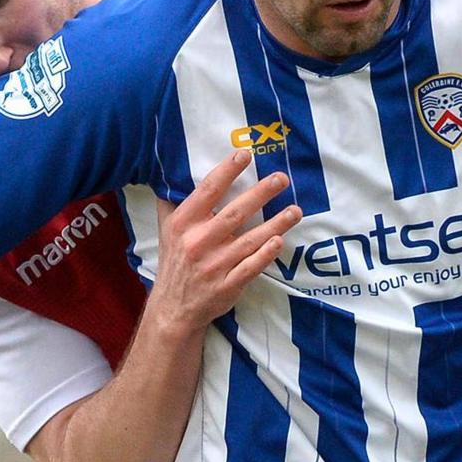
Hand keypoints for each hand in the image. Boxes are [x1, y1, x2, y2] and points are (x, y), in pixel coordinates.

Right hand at [150, 152, 303, 332]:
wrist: (174, 307)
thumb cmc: (175, 261)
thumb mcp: (166, 229)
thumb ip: (171, 201)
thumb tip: (174, 170)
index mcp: (183, 223)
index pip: (208, 191)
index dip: (227, 171)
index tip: (246, 154)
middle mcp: (198, 242)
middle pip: (235, 213)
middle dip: (260, 194)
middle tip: (281, 178)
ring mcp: (214, 266)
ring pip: (249, 240)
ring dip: (275, 223)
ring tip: (295, 210)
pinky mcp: (227, 285)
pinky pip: (250, 267)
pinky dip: (265, 254)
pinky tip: (280, 241)